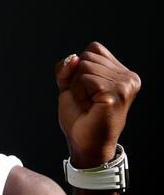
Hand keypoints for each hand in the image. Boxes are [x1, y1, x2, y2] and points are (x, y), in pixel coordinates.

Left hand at [55, 41, 140, 166]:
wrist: (84, 145)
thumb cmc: (80, 119)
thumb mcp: (69, 87)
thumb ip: (67, 69)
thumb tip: (73, 57)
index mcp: (122, 73)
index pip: (93, 49)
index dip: (79, 70)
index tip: (86, 91)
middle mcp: (128, 77)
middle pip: (87, 56)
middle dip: (77, 80)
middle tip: (86, 101)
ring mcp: (125, 85)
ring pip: (84, 66)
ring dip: (77, 88)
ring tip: (88, 104)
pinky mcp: (116, 93)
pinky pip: (84, 78)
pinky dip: (78, 93)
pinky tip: (88, 106)